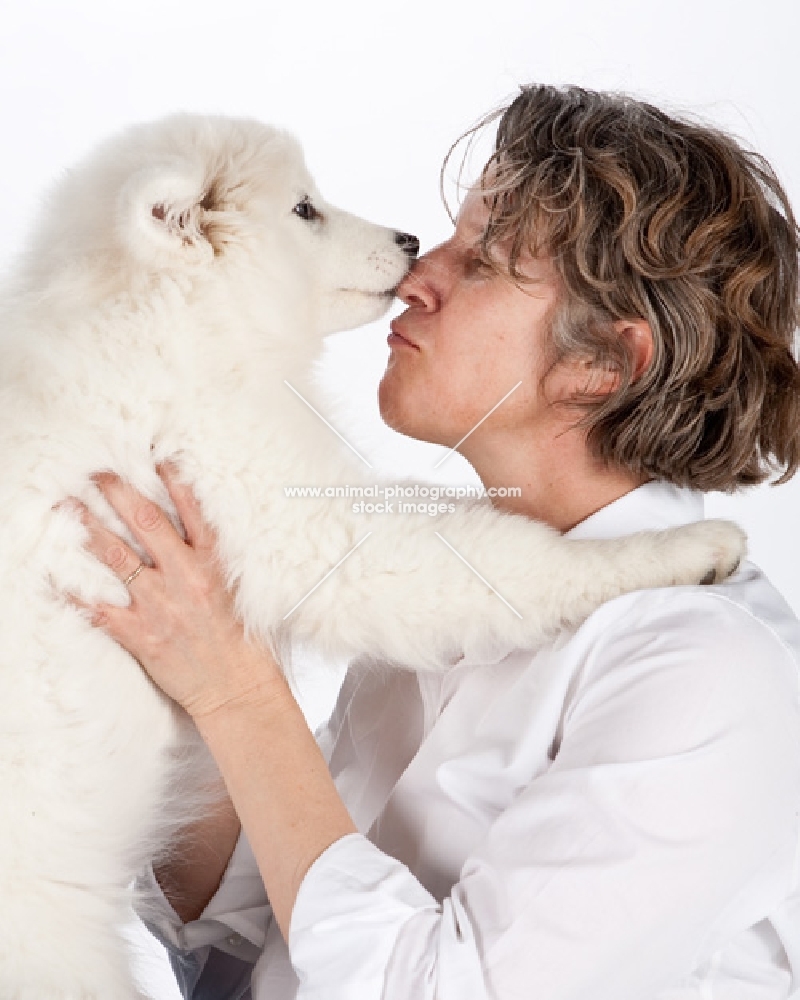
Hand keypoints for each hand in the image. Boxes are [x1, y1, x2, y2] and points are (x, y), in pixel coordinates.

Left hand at [68, 465, 283, 719]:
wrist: (236, 685)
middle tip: (97, 472)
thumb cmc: (238, 639)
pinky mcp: (141, 633)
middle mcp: (185, 577)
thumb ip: (208, 558)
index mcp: (212, 563)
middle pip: (146, 523)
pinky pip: (98, 608)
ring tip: (69, 507)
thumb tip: (187, 531)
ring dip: (89, 528)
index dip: (172, 480)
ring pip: (116, 557)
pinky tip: (55, 575)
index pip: (191, 510)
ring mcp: (160, 605)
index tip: (154, 459)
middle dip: (118, 492)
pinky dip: (74, 592)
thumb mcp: (233, 587)